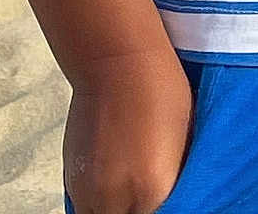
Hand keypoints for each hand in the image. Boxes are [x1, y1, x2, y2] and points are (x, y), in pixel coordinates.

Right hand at [63, 46, 193, 213]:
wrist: (116, 59)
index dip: (168, 209)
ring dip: (118, 211)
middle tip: (152, 197)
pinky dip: (101, 204)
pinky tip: (114, 185)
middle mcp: (116, 199)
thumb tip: (178, 195)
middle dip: (142, 211)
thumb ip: (177, 180)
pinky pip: (87, 209)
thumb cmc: (160, 88)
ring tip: (131, 191)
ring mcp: (89, 192)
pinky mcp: (71, 181)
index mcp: (153, 190)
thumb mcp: (186, 139)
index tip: (170, 200)